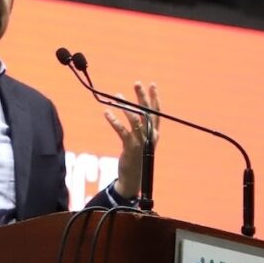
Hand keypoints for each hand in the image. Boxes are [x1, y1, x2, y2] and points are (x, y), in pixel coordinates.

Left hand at [103, 82, 159, 199]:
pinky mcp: (130, 147)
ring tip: (117, 96)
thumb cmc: (137, 158)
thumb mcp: (143, 142)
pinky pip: (122, 131)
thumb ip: (142, 128)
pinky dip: (114, 120)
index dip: (154, 98)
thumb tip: (137, 112)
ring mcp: (141, 142)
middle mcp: (150, 136)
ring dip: (125, 106)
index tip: (152, 85)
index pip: (156, 113)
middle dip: (142, 97)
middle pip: (147, 112)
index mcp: (154, 133)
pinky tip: (107, 113)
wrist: (133, 178)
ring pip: (135, 119)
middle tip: (136, 84)